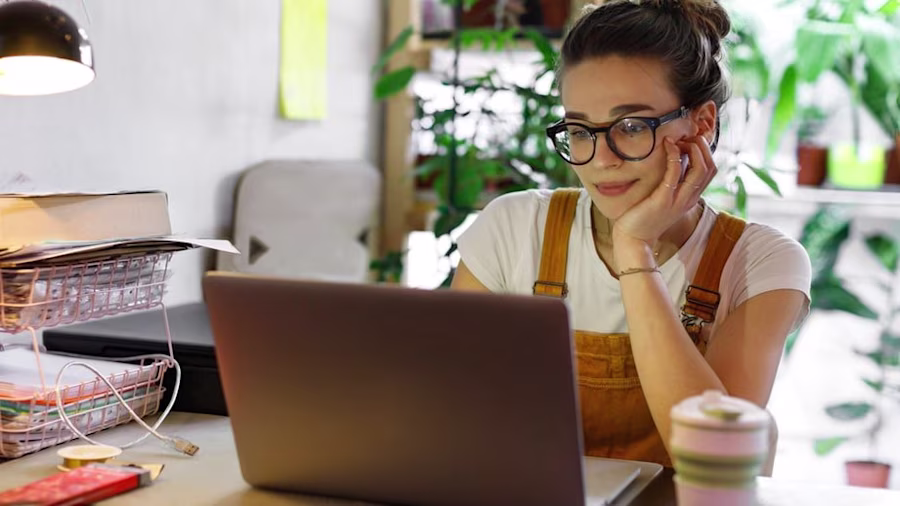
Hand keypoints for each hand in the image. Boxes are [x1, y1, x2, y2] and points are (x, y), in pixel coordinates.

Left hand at [611, 135, 716, 249]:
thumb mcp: (664, 198)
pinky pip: (675, 173)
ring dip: (693, 149)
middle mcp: (688, 199)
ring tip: (679, 139)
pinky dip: (674, 156)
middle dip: (702, 147)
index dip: (705, 151)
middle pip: (710, 168)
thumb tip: (675, 160)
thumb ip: (673, 183)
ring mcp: (678, 200)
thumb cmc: (645, 216)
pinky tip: (667, 145)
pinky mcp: (663, 200)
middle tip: (686, 137)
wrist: (633, 240)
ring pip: (700, 169)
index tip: (689, 141)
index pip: (711, 170)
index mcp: (691, 198)